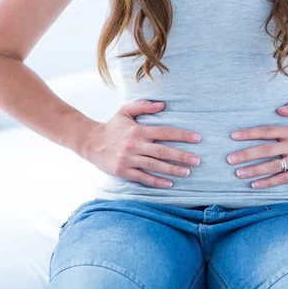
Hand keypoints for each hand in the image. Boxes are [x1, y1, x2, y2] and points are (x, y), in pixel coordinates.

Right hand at [81, 100, 201, 188]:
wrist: (90, 142)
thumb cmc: (112, 126)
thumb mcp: (125, 111)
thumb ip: (143, 106)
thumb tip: (163, 104)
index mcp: (138, 130)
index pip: (164, 132)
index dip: (182, 135)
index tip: (197, 138)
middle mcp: (135, 144)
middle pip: (162, 150)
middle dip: (181, 155)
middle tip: (197, 160)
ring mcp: (129, 159)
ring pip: (154, 165)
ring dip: (172, 169)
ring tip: (187, 172)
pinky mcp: (123, 170)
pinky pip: (142, 177)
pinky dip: (156, 181)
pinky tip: (169, 184)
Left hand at [226, 101, 287, 188]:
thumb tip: (278, 109)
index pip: (267, 131)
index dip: (249, 133)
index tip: (233, 136)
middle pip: (266, 150)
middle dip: (246, 154)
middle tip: (229, 159)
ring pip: (272, 166)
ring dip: (253, 170)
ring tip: (237, 173)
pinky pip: (282, 179)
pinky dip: (267, 182)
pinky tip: (253, 184)